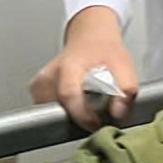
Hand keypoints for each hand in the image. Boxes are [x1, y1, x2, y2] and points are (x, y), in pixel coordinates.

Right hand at [30, 11, 135, 128]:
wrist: (90, 39)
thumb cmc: (105, 52)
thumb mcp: (124, 66)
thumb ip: (126, 89)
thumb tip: (118, 113)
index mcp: (69, 67)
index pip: (68, 95)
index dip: (82, 115)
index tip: (96, 124)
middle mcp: (49, 75)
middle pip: (58, 110)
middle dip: (77, 117)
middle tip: (94, 110)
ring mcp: (39, 84)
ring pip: (51, 113)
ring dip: (69, 115)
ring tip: (85, 102)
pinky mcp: (36, 90)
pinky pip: (47, 110)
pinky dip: (62, 110)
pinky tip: (74, 100)